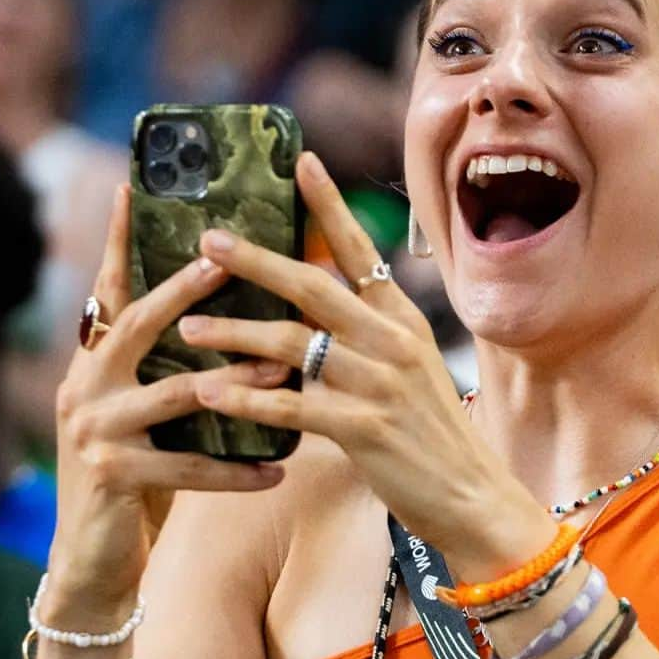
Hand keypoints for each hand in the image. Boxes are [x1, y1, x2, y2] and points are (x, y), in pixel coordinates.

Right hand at [46, 186, 290, 617]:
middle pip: (137, 324)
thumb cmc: (139, 480)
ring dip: (234, 384)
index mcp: (98, 363)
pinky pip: (187, 469)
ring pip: (172, 394)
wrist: (95, 560)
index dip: (119, 241)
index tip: (133, 188)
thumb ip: (173, 371)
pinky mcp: (111, 476)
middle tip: (225, 264)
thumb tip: (240, 327)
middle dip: (183, 292)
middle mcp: (87, 385)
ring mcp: (94, 430)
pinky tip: (279, 471)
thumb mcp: (151, 417)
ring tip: (284, 375)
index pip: (111, 291)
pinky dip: (236, 471)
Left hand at [182, 153, 551, 574]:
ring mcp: (381, 383)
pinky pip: (293, 405)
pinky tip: (211, 394)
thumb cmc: (434, 438)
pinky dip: (247, 400)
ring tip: (186, 329)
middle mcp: (394, 342)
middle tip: (208, 240)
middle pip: (313, 287)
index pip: (362, 251)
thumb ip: (371, 339)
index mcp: (404, 321)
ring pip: (292, 345)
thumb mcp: (414, 373)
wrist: (472, 497)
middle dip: (255, 261)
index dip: (331, 205)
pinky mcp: (366, 428)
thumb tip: (316, 315)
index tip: (302, 161)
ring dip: (233, 334)